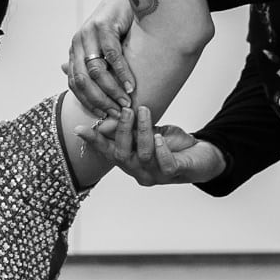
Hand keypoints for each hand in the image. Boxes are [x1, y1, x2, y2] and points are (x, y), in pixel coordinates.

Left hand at [63, 0, 135, 112]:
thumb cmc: (120, 25)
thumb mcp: (105, 48)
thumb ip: (95, 65)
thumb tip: (71, 75)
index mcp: (75, 50)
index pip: (75, 83)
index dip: (88, 101)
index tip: (103, 115)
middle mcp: (77, 42)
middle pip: (83, 80)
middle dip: (100, 100)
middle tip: (116, 113)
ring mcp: (88, 33)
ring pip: (96, 70)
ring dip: (112, 89)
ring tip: (125, 102)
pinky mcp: (103, 26)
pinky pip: (111, 55)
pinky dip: (121, 73)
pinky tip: (131, 85)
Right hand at [77, 111, 226, 186]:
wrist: (200, 156)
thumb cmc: (170, 144)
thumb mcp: (146, 130)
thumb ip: (128, 124)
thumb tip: (107, 104)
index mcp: (128, 160)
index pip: (107, 151)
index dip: (93, 140)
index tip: (79, 128)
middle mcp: (138, 171)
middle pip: (122, 154)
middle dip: (122, 130)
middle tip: (126, 109)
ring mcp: (156, 175)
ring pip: (143, 155)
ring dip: (143, 131)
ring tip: (144, 110)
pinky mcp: (175, 174)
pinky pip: (165, 165)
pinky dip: (161, 150)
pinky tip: (160, 138)